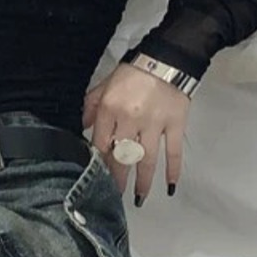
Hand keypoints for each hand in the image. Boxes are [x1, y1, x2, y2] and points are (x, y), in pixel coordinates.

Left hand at [83, 63, 189, 204]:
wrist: (168, 57)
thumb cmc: (133, 71)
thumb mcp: (105, 84)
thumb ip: (91, 105)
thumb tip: (81, 127)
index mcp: (109, 110)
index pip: (100, 144)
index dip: (99, 163)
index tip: (97, 179)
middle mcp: (129, 120)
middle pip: (121, 157)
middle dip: (117, 179)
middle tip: (114, 197)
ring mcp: (154, 124)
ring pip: (146, 160)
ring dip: (143, 182)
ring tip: (139, 199)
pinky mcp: (175, 124)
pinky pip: (173, 151)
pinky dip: (173, 170)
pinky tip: (171, 186)